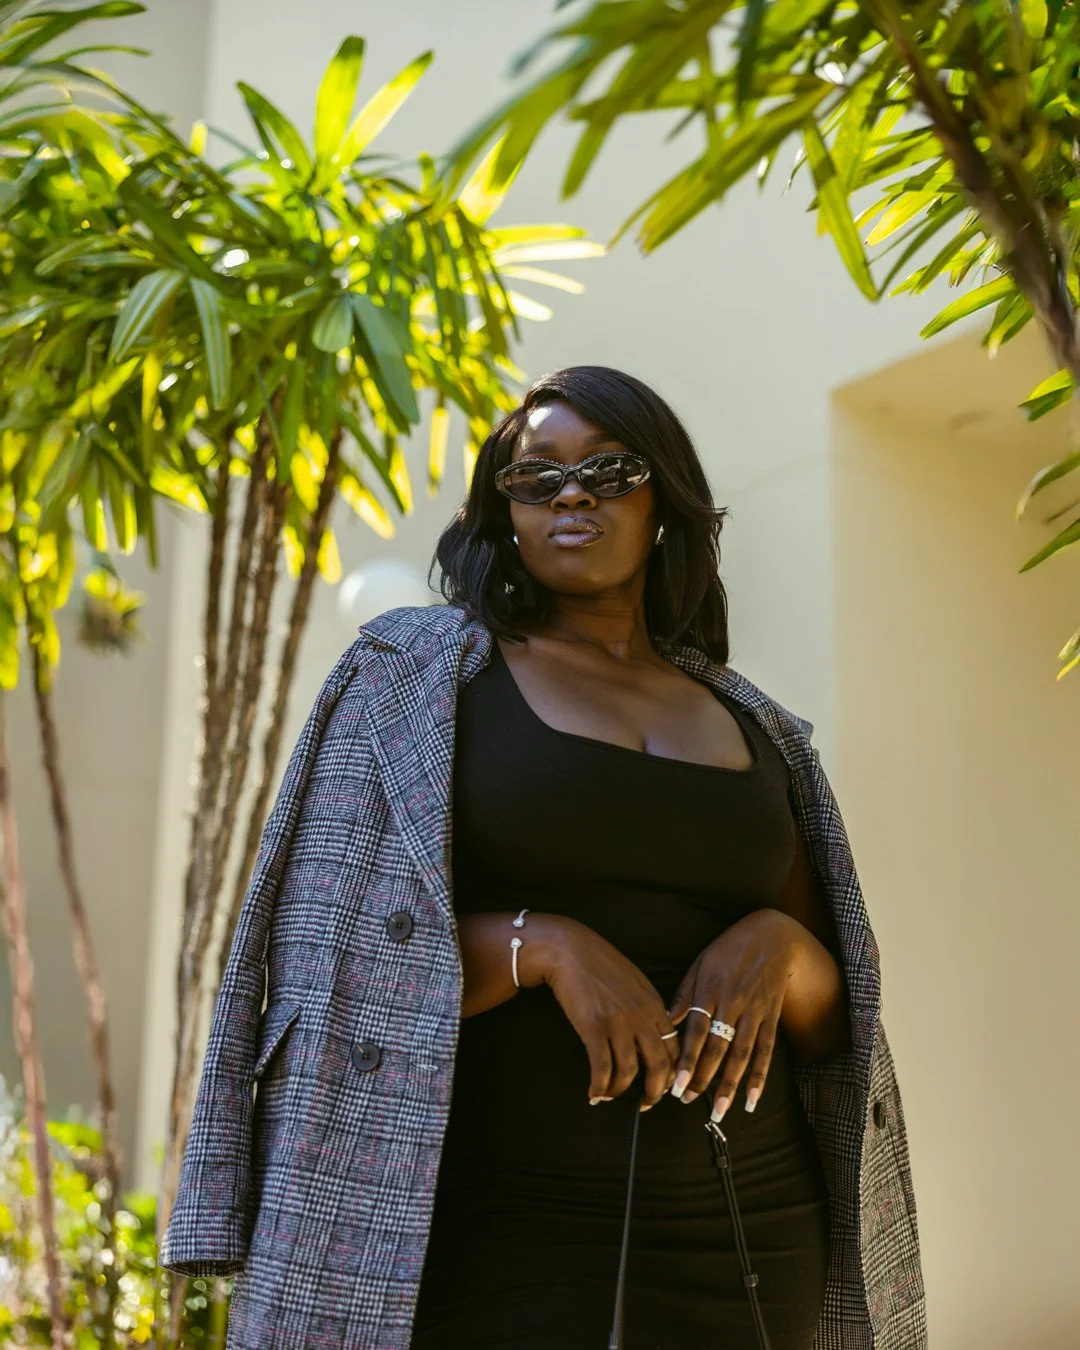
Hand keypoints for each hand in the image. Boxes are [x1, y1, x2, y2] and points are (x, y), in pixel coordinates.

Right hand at [525, 915, 679, 1110]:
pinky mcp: (593, 1027)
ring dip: (620, 1091)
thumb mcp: (634, 982)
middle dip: (655, 1092)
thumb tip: (652, 1038)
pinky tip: (594, 1094)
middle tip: (646, 1105)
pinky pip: (601, 1067)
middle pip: (659, 1065)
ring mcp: (618, 1022)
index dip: (672, 1073)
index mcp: (654, 1004)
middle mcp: (641, 1015)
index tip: (666, 1087)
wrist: (569, 950)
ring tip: (610, 1096)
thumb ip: (647, 1008)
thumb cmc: (600, 964)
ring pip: (629, 1071)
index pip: (674, 1047)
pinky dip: (599, 1086)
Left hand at [666, 909, 805, 1121]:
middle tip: (688, 1101)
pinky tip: (752, 1099)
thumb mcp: (701, 964)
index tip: (676, 1084)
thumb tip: (667, 1023)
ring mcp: (755, 1011)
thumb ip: (685, 996)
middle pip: (718, 1046)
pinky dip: (760, 1077)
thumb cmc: (729, 949)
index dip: (688, 1059)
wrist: (773, 936)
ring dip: (730, 1085)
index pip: (697, 1030)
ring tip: (719, 1110)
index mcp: (710, 989)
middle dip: (703, 1077)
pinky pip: (766, 1051)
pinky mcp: (771, 1017)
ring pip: (742, 1054)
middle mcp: (733, 1003)